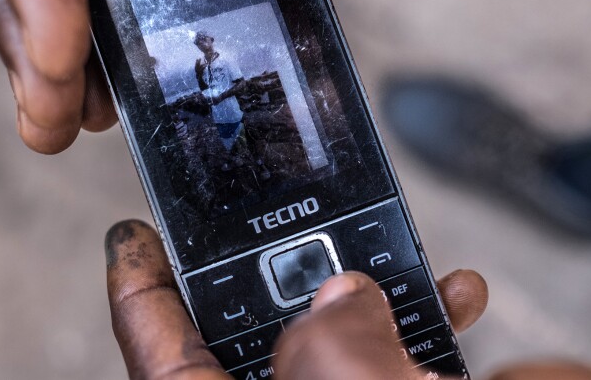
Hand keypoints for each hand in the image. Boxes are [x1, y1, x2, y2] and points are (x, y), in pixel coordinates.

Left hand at [105, 219, 487, 378]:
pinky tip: (455, 301)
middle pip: (247, 327)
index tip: (135, 230)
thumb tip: (347, 300)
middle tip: (294, 224)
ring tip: (400, 258)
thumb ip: (328, 337)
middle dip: (280, 270)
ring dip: (370, 297)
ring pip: (329, 344)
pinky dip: (417, 337)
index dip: (140, 274)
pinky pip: (382, 366)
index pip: (151, 333)